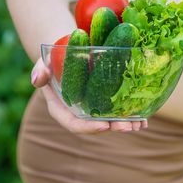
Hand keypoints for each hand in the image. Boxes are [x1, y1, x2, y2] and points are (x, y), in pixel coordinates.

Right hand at [30, 58, 147, 132]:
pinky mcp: (105, 103)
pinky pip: (118, 112)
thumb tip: (38, 79)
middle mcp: (79, 113)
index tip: (103, 126)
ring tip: (140, 124)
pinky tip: (145, 119)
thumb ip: (40, 71)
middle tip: (128, 126)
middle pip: (97, 126)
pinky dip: (132, 116)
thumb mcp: (44, 62)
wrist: (68, 54)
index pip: (74, 124)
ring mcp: (93, 110)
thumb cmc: (54, 59)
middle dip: (113, 127)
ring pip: (110, 122)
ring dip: (126, 124)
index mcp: (62, 109)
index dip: (89, 127)